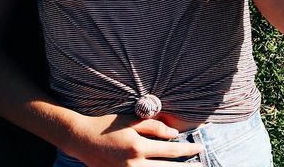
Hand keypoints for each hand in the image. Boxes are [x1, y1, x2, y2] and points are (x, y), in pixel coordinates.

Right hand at [63, 112, 204, 165]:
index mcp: (137, 147)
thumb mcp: (129, 120)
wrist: (81, 140)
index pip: (169, 151)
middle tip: (201, 165)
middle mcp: (134, 165)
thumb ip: (153, 127)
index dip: (187, 150)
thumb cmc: (106, 126)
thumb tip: (174, 134)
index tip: (199, 148)